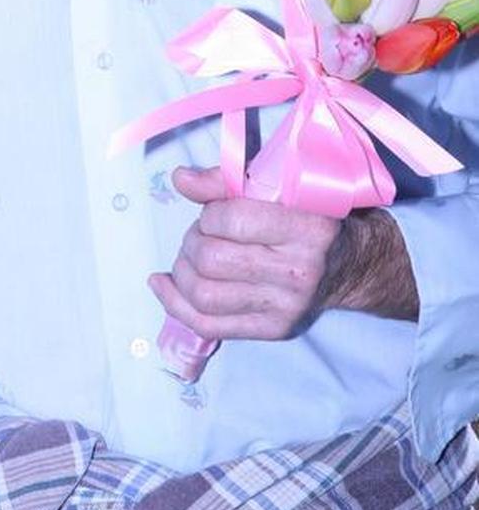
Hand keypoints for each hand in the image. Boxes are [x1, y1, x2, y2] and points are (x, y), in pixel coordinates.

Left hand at [149, 166, 340, 340]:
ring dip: (182, 271)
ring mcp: (286, 307)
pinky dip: (174, 303)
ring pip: (204, 296)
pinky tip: (163, 284)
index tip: (214, 212)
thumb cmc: (302, 217)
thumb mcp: (275, 188)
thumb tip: (180, 179)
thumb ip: (224, 181)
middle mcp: (299, 272)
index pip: (235, 221)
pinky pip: (208, 325)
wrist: (346, 265)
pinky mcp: (272, 330)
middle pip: (213, 261)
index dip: (210, 214)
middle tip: (200, 234)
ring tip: (190, 257)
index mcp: (308, 229)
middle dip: (192, 242)